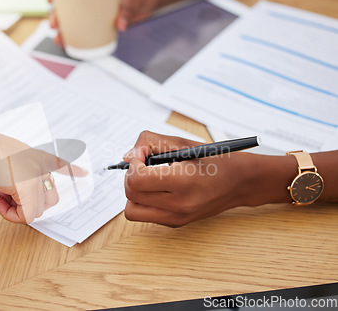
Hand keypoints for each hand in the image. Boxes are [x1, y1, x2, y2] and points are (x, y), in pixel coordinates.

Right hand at [0, 117, 86, 223]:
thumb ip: (12, 176)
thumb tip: (11, 195)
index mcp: (32, 153)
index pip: (58, 161)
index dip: (71, 169)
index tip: (84, 173)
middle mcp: (37, 163)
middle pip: (48, 197)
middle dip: (27, 204)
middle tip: (3, 196)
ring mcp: (34, 174)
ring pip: (39, 209)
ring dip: (17, 210)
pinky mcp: (28, 186)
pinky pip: (28, 215)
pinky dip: (11, 215)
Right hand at [49, 0, 222, 45]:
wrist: (149, 0)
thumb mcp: (132, 2)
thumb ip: (126, 12)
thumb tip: (121, 24)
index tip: (50, 1)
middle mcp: (90, 0)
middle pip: (66, 7)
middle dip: (56, 16)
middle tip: (55, 25)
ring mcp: (92, 12)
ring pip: (71, 20)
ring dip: (62, 30)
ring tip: (59, 39)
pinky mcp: (97, 22)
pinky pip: (82, 29)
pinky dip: (74, 36)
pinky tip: (68, 42)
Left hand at [123, 131, 294, 226]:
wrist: (241, 182)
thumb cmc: (214, 160)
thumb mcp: (182, 144)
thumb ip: (150, 144)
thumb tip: (126, 157)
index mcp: (183, 182)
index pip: (137, 180)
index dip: (134, 164)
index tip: (142, 154)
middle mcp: (179, 205)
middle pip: (131, 194)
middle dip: (130, 176)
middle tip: (143, 164)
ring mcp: (177, 218)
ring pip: (133, 210)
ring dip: (134, 192)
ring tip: (148, 179)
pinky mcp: (176, 224)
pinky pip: (145, 214)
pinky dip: (144, 201)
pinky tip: (158, 188)